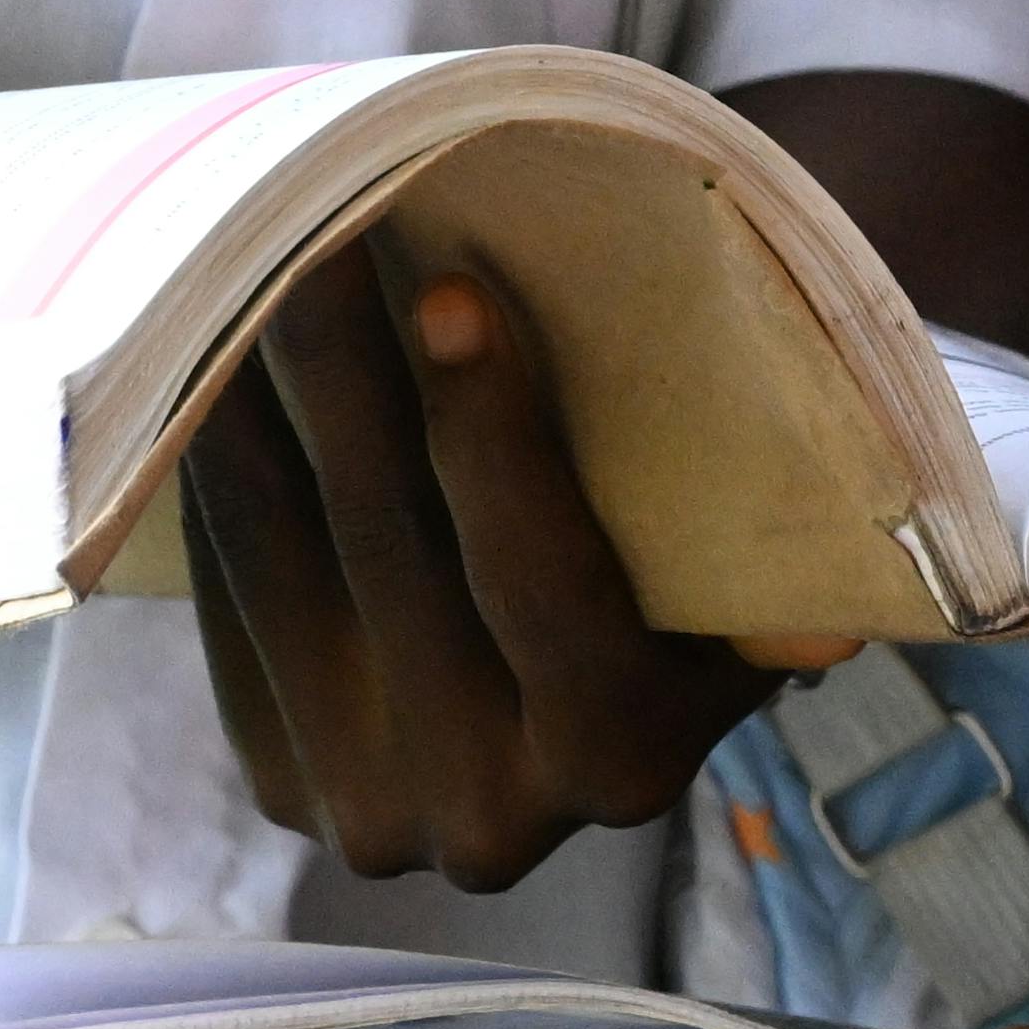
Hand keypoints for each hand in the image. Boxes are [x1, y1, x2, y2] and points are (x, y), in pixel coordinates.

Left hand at [181, 245, 801, 890]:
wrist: (558, 703)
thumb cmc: (670, 575)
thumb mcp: (739, 578)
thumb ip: (771, 584)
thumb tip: (824, 629)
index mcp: (622, 763)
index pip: (546, 588)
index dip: (491, 440)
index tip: (448, 288)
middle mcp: (488, 818)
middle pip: (391, 549)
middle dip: (347, 365)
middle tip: (317, 210)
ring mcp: (367, 806)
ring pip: (283, 552)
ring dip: (256, 384)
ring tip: (245, 242)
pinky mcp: (276, 775)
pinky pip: (222, 582)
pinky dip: (214, 454)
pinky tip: (204, 342)